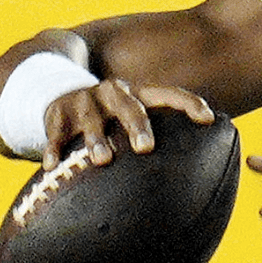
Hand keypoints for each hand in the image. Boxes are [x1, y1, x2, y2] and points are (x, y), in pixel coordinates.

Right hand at [44, 80, 214, 170]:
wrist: (63, 95)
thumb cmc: (113, 117)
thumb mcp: (134, 114)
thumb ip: (161, 132)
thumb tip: (201, 169)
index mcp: (140, 93)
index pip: (170, 94)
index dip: (190, 104)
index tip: (208, 119)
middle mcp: (115, 93)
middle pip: (130, 107)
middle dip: (138, 126)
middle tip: (146, 148)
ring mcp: (85, 102)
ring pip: (92, 121)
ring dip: (96, 140)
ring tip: (102, 160)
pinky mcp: (58, 115)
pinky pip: (56, 134)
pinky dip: (54, 148)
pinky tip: (53, 165)